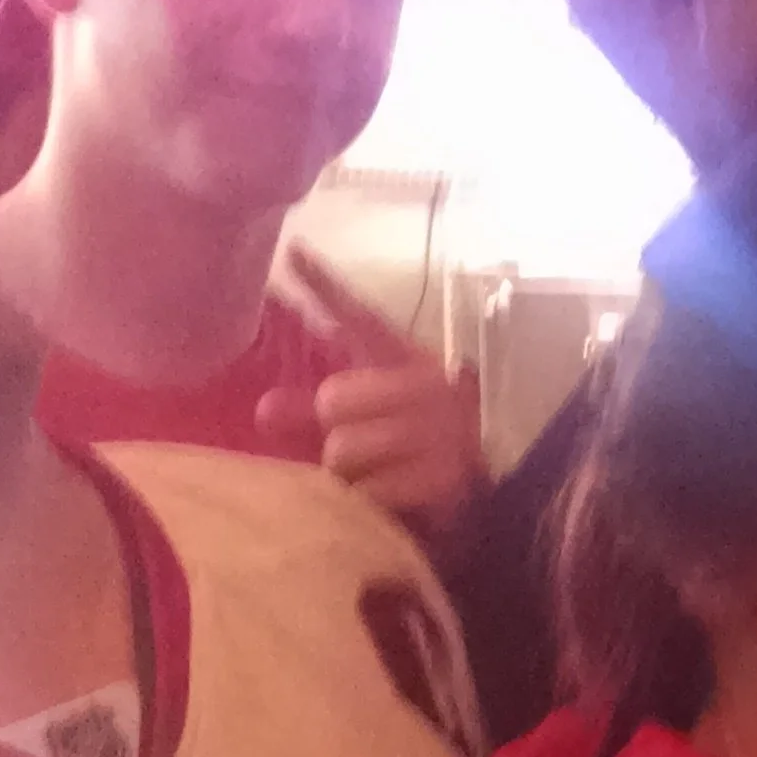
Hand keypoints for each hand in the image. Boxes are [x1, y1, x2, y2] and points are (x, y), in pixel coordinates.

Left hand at [260, 246, 486, 533]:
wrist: (492, 503)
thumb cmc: (425, 460)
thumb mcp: (374, 428)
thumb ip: (315, 416)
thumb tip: (264, 410)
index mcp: (411, 363)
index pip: (361, 318)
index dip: (325, 284)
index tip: (292, 252)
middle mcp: (430, 386)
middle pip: (334, 400)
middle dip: (334, 432)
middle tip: (365, 450)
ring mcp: (441, 431)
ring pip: (343, 449)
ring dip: (350, 477)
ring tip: (383, 480)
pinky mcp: (446, 477)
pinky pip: (370, 490)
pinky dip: (371, 505)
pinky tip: (396, 505)